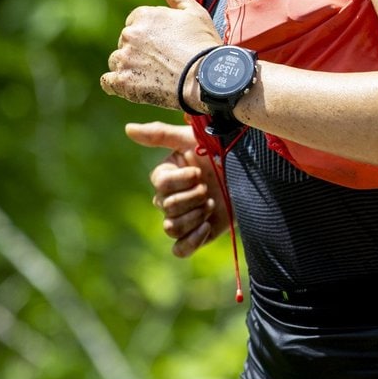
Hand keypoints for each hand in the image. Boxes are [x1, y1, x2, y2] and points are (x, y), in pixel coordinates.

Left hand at [102, 0, 220, 108]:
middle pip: (127, 41)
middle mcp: (129, 35)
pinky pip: (109, 82)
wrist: (207, 79)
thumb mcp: (192, 10)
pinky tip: (134, 85)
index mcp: (143, 16)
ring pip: (118, 60)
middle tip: (165, 60)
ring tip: (155, 75)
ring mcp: (124, 60)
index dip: (153, 33)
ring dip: (131, 66)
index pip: (137, 21)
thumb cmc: (202, 43)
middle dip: (141, 49)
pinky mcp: (123, 83)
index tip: (168, 44)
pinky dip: (118, 84)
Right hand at [126, 121, 228, 257]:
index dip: (183, 180)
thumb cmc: (219, 151)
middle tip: (209, 189)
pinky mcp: (196, 235)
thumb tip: (128, 129)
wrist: (249, 174)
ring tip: (211, 204)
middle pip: (167, 207)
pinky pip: (179, 250)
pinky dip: (191, 241)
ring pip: (171, 228)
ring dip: (195, 216)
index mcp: (165, 176)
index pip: (161, 184)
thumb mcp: (193, 138)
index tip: (199, 172)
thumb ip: (160, 134)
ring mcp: (182, 218)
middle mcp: (169, 198)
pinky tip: (207, 226)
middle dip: (193, 197)